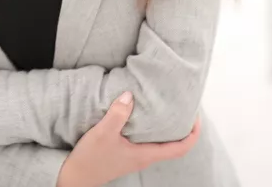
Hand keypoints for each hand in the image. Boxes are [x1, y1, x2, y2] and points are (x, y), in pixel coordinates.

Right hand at [57, 94, 201, 186]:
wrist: (76, 177)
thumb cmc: (91, 158)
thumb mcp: (103, 133)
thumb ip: (118, 114)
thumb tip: (130, 95)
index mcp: (145, 155)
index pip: (180, 148)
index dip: (192, 134)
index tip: (195, 118)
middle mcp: (144, 158)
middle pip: (173, 146)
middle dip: (181, 130)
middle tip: (181, 110)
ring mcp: (135, 158)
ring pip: (159, 145)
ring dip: (165, 130)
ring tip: (163, 111)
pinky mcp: (125, 156)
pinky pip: (145, 143)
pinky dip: (149, 131)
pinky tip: (139, 119)